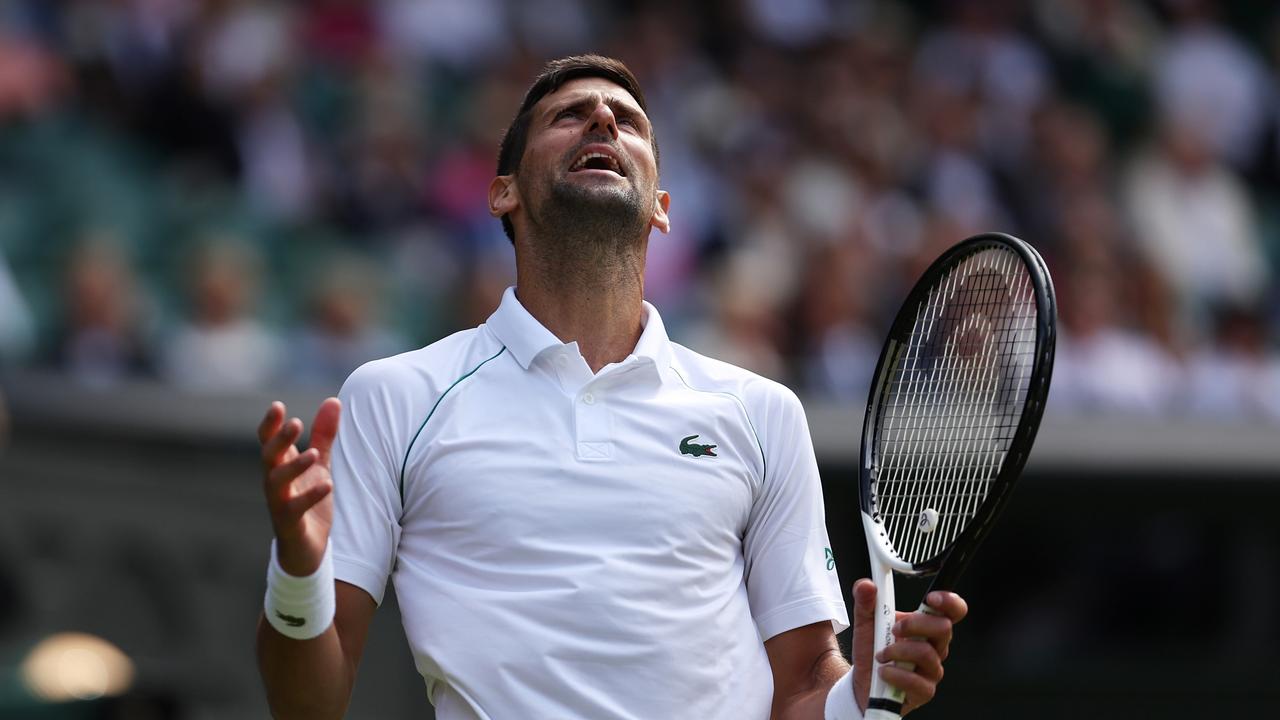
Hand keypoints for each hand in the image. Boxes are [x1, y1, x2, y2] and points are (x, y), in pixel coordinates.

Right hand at [258, 398, 340, 575]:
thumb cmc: (308, 501)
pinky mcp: (289, 523)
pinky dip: (310, 497)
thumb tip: (334, 401)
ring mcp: (279, 503)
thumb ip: (324, 435)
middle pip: (269, 457)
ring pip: (276, 482)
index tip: (277, 406)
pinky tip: (327, 485)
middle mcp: (274, 482)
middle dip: (279, 440)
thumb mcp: (319, 465)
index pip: (268, 442)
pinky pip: (295, 509)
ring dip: (293, 467)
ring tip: (312, 454)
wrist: (306, 548)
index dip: (270, 425)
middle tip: (295, 423)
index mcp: (280, 466)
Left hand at [850, 578, 967, 714]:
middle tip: (894, 629)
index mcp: (925, 626)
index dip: (949, 602)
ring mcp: (931, 669)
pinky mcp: (924, 690)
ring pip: (927, 654)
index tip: (930, 598)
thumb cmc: (872, 652)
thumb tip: (865, 585)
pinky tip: (884, 673)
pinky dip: (895, 674)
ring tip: (881, 655)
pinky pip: (917, 682)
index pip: (952, 611)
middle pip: (944, 628)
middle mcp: (934, 646)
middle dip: (915, 624)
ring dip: (897, 651)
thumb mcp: (865, 624)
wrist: (864, 683)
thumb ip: (866, 603)